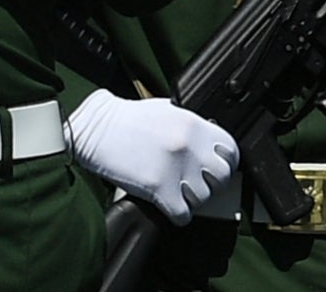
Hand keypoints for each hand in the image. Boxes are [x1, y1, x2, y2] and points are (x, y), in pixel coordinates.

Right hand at [65, 90, 237, 225]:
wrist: (95, 128)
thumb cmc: (126, 118)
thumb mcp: (166, 109)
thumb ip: (191, 125)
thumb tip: (209, 141)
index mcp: (192, 124)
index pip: (230, 150)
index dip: (225, 161)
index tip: (216, 166)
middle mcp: (189, 146)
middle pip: (221, 177)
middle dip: (210, 182)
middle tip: (196, 181)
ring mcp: (176, 169)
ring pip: (204, 199)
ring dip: (192, 199)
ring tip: (176, 191)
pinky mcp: (159, 189)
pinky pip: (184, 215)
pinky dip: (177, 214)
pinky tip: (168, 204)